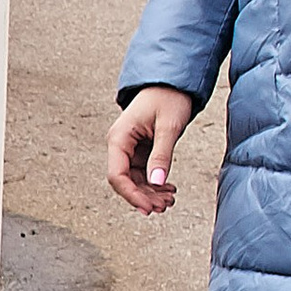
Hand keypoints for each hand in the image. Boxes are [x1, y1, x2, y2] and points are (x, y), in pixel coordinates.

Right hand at [107, 84, 193, 215]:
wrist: (173, 82)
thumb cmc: (168, 97)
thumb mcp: (168, 127)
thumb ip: (162, 155)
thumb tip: (157, 183)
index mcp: (119, 138)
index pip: (117, 175)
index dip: (131, 195)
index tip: (148, 207)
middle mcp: (120, 145)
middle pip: (125, 182)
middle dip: (144, 196)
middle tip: (164, 206)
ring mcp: (129, 149)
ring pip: (135, 181)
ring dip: (151, 193)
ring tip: (169, 200)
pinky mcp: (140, 151)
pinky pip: (144, 174)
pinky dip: (155, 184)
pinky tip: (168, 190)